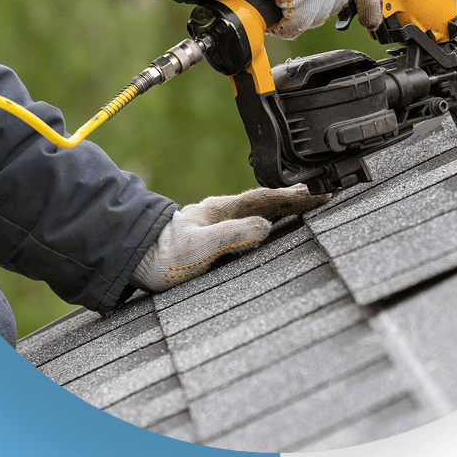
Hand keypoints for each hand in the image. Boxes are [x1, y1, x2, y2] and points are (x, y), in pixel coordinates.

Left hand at [129, 184, 329, 292]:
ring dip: (284, 208)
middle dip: (296, 198)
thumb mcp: (200, 247)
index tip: (320, 195)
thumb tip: (265, 227)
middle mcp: (221, 212)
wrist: (133, 260)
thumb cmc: (163, 257)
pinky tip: (273, 227)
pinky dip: (268, 220)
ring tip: (306, 207)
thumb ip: (232, 236)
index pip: (267, 199)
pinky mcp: (213, 237)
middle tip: (323, 195)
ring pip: (258, 210)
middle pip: (267, 201)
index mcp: (222, 210)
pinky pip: (249, 223)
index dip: (296, 198)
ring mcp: (217, 223)